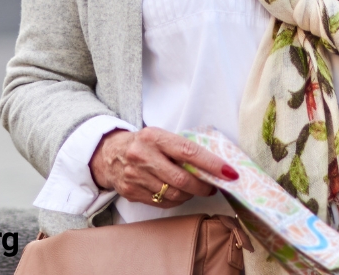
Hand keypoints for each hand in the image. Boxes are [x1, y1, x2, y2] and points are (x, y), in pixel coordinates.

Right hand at [89, 127, 238, 207]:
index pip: (188, 152)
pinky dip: (175, 200)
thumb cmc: (143, 144)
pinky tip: (178, 193)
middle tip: (213, 186)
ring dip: (190, 194)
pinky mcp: (131, 192)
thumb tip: (213, 165)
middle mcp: (143, 156)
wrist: (109, 154)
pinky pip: (162, 202)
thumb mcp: (160, 136)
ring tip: (195, 188)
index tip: (229, 172)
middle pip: (182, 179)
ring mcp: (135, 176)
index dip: (211, 164)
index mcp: (154, 137)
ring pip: (174, 194)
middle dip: (203, 186)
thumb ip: (181, 148)